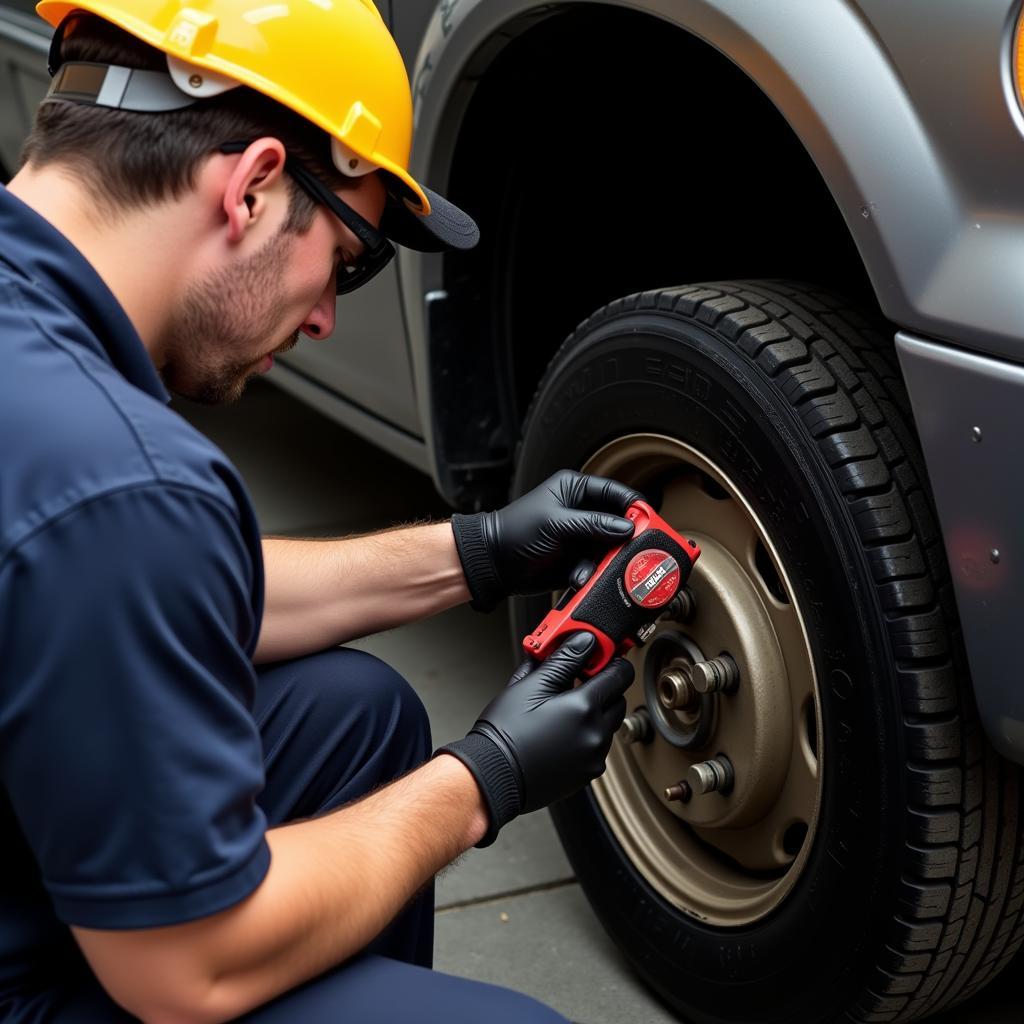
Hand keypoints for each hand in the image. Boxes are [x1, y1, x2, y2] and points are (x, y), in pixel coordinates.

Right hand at [436, 632, 633, 845]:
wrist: (494, 774)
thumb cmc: (505, 733)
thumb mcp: (531, 685)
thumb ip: (564, 659)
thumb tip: (584, 641)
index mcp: (584, 708)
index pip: (620, 674)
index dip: (611, 660)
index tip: (599, 656)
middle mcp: (595, 734)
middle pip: (618, 699)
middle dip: (603, 687)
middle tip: (577, 680)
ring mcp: (593, 757)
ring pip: (609, 724)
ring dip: (596, 712)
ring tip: (563, 708)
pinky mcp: (587, 773)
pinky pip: (598, 746)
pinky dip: (587, 735)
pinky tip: (562, 730)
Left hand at [451, 470, 643, 610]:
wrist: (495, 564)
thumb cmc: (515, 532)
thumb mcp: (556, 524)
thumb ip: (593, 524)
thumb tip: (626, 527)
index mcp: (576, 490)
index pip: (616, 493)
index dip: (634, 507)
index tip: (649, 521)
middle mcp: (582, 512)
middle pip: (620, 524)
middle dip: (625, 540)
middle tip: (634, 551)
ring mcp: (582, 538)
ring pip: (611, 549)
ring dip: (606, 561)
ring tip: (594, 568)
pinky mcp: (579, 560)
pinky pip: (598, 567)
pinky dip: (592, 574)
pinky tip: (579, 577)